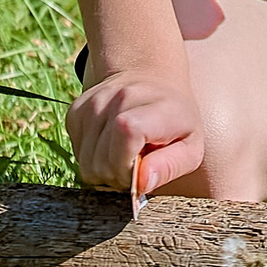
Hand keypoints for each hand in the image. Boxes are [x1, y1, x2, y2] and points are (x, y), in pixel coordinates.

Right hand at [67, 66, 202, 196]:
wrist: (152, 83)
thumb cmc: (175, 122)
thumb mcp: (190, 146)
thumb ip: (170, 167)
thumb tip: (142, 183)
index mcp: (154, 106)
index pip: (126, 135)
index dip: (128, 167)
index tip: (141, 171)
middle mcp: (120, 97)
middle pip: (100, 161)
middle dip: (117, 176)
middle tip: (135, 165)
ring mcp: (94, 102)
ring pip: (85, 162)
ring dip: (103, 169)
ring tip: (124, 155)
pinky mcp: (77, 110)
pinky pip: (76, 152)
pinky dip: (91, 157)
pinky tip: (109, 145)